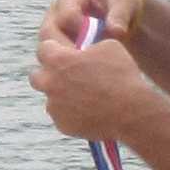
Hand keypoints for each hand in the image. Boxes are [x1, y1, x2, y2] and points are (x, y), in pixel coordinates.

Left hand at [29, 0, 151, 141]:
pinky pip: (61, 116)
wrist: (131, 112)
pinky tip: (88, 112)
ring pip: (50, 97)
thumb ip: (88, 44)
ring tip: (81, 96)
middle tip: (67, 76)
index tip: (67, 53)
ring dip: (60, 95)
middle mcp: (49, 82)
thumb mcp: (109, 46)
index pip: (45, 48)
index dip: (57, 49)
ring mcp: (54, 106)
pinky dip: (70, 113)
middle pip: (37, 75)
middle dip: (49, 74)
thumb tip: (84, 47)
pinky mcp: (62, 125)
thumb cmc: (121, 75)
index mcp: (57, 60)